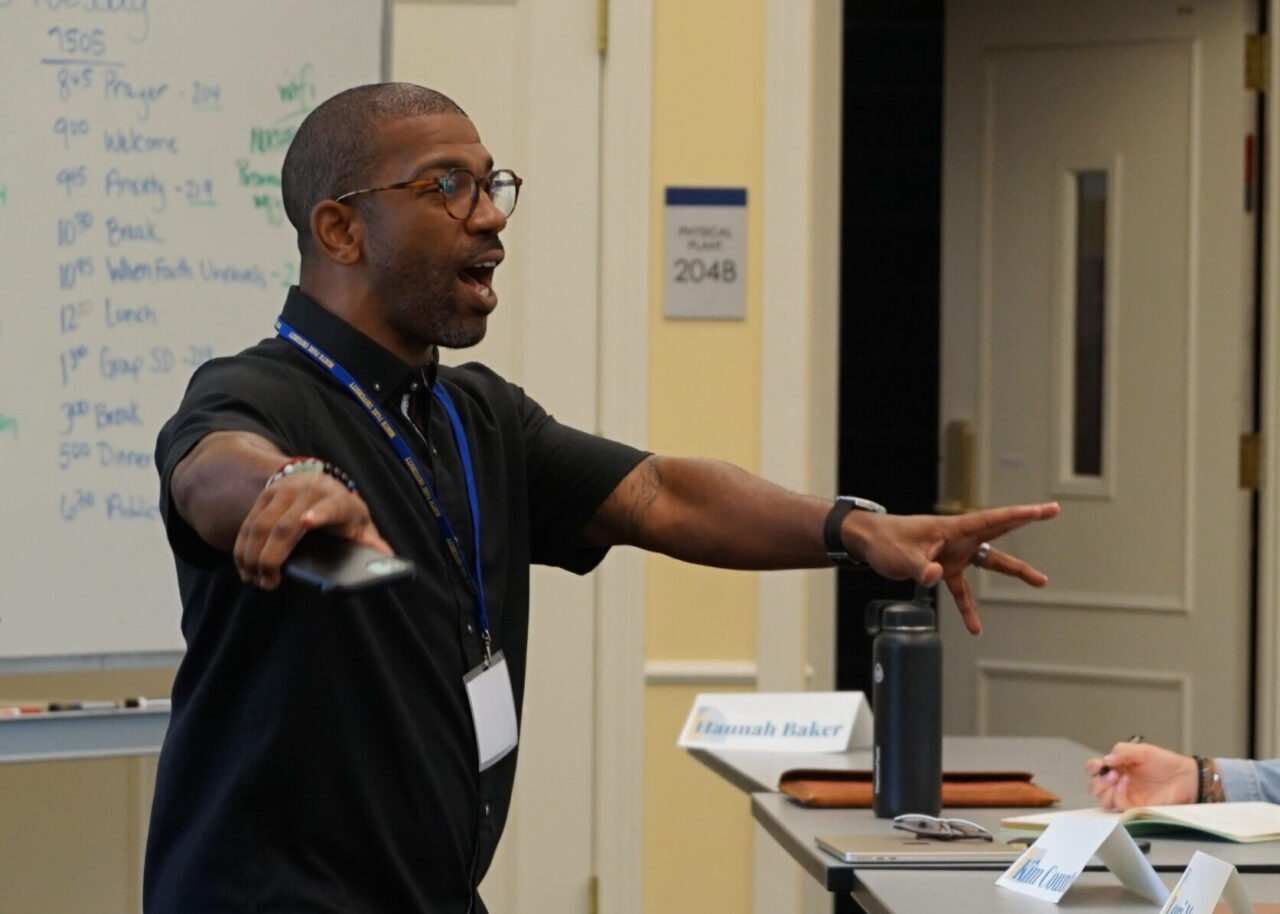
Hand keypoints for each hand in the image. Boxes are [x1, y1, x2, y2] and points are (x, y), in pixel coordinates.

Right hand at [233, 471, 391, 589]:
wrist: (320, 480)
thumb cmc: (343, 511)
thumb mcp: (360, 524)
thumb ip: (370, 543)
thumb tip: (387, 559)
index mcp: (338, 500)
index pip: (330, 507)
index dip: (319, 514)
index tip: (307, 522)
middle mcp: (309, 491)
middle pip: (285, 525)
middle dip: (272, 557)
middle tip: (268, 583)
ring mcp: (284, 491)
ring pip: (260, 525)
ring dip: (252, 556)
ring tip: (254, 579)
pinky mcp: (265, 494)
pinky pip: (248, 523)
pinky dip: (242, 547)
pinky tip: (244, 567)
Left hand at [846, 502, 1059, 633]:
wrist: (867, 542)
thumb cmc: (884, 542)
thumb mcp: (902, 557)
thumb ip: (921, 569)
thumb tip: (936, 577)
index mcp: (953, 528)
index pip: (992, 519)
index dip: (1019, 515)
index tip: (1043, 509)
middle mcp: (958, 538)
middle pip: (999, 530)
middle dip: (1026, 519)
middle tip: (1052, 511)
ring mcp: (953, 552)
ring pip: (990, 560)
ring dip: (1014, 570)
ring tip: (1041, 580)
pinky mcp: (943, 568)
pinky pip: (962, 590)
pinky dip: (968, 607)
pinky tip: (975, 628)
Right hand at [1084, 742, 1197, 808]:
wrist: (1185, 778)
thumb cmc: (1166, 763)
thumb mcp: (1143, 751)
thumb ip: (1122, 751)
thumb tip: (1106, 758)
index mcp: (1117, 767)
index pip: (1094, 769)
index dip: (1092, 767)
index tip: (1099, 764)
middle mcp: (1118, 782)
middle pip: (1094, 786)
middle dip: (1097, 781)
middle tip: (1110, 773)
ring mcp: (1125, 795)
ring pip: (1102, 799)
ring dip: (1104, 789)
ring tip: (1116, 778)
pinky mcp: (1134, 806)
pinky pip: (1118, 805)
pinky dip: (1117, 795)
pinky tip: (1124, 784)